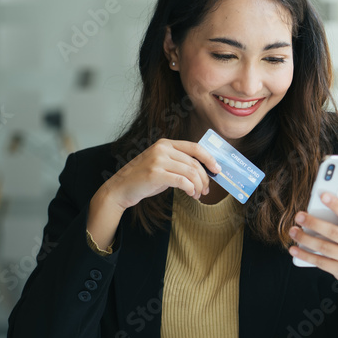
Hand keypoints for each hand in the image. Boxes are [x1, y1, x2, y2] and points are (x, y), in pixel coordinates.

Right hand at [101, 139, 222, 209]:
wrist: (120, 188)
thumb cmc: (143, 179)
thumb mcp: (162, 165)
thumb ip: (179, 163)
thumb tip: (203, 171)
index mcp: (165, 143)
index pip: (195, 147)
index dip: (209, 158)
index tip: (217, 169)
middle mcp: (162, 149)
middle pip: (194, 163)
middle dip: (205, 178)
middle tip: (207, 190)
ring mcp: (158, 160)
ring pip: (191, 173)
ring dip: (199, 186)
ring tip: (198, 194)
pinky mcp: (155, 174)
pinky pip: (182, 181)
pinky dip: (191, 189)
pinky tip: (191, 194)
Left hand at [288, 192, 337, 306]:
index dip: (337, 205)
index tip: (322, 195)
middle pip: (333, 232)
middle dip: (314, 223)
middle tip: (299, 216)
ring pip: (324, 247)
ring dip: (305, 238)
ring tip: (293, 231)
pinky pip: (320, 262)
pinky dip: (305, 255)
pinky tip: (294, 249)